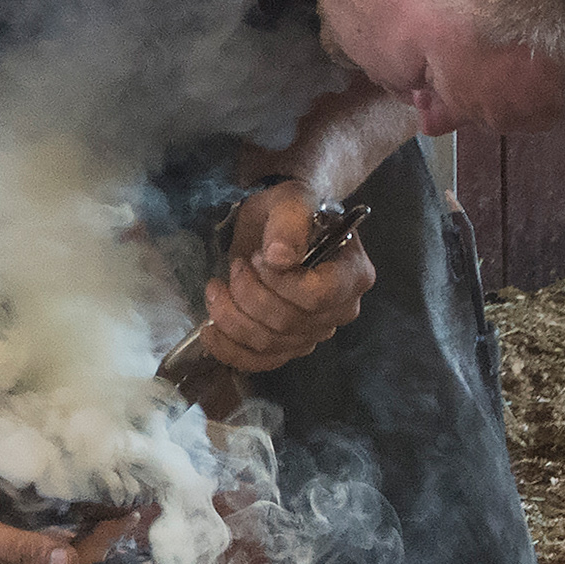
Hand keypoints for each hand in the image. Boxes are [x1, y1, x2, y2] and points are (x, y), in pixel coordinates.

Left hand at [198, 183, 376, 374]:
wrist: (277, 224)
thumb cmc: (289, 211)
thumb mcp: (289, 201)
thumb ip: (289, 222)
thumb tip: (280, 258)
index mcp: (353, 274)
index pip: (317, 297)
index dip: (280, 284)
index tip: (259, 257)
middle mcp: (341, 310)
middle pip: (289, 323)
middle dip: (249, 295)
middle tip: (236, 265)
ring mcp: (316, 332)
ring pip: (270, 345)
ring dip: (232, 318)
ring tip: (217, 287)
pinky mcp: (289, 346)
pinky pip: (261, 362)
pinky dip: (230, 350)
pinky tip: (210, 331)